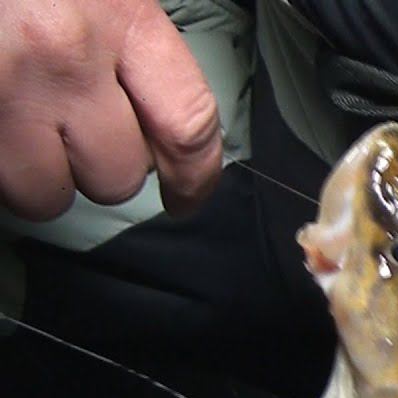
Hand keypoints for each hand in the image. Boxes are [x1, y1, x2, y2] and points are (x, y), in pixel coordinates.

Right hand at [0, 1, 221, 220]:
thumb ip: (125, 39)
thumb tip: (154, 120)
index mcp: (117, 13)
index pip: (188, 123)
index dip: (195, 177)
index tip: (186, 197)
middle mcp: (64, 54)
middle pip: (115, 174)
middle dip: (94, 167)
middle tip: (64, 129)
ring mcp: (0, 88)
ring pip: (42, 192)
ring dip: (31, 175)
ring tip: (12, 124)